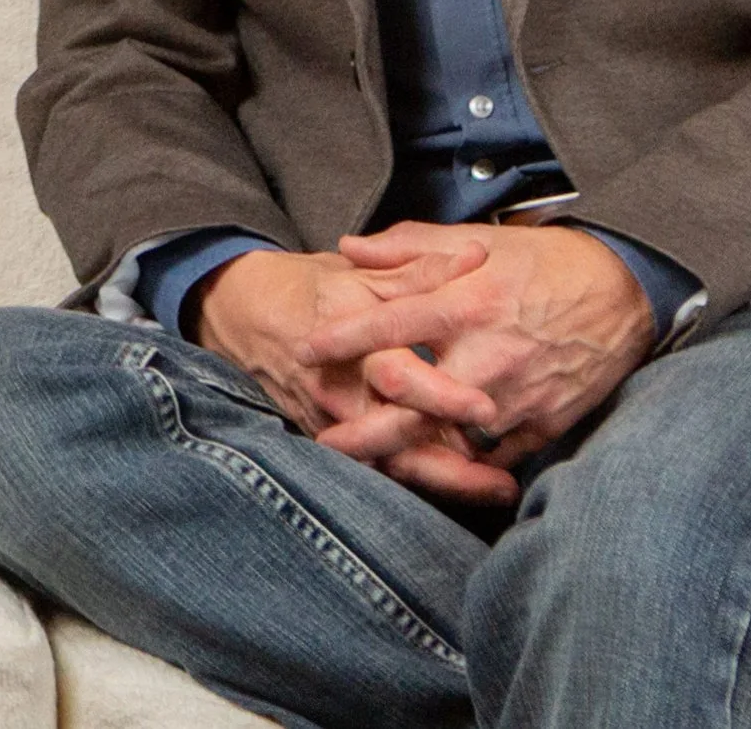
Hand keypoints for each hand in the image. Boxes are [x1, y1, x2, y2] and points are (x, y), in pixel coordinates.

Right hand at [193, 244, 516, 501]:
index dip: (444, 396)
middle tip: (503, 482)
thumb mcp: (365, 272)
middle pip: (399, 441)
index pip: (400, 377)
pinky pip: (376, 468)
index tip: (488, 410)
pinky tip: (461, 487)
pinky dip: (417, 479)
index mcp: (353, 343)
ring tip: (496, 493)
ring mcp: (332, 423)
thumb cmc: (315, 289)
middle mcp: (341, 391)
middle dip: (452, 466)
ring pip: (390, 465)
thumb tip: (476, 257)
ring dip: (444, 483)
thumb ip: (421, 269)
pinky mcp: (329, 440)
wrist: (247, 315)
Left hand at [299, 222, 653, 483]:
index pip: (393, 322)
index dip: (345, 338)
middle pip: (414, 405)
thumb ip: (410, 246)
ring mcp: (517, 394)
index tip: (306, 349)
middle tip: (327, 443)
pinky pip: (496, 455)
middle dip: (366, 431)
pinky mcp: (544, 423)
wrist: (626, 290)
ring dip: (414, 453)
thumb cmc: (546, 262)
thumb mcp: (479, 242)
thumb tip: (348, 247)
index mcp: (469, 301)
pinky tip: (444, 465)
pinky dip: (469, 461)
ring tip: (375, 463)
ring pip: (453, 437)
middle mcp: (488, 353)